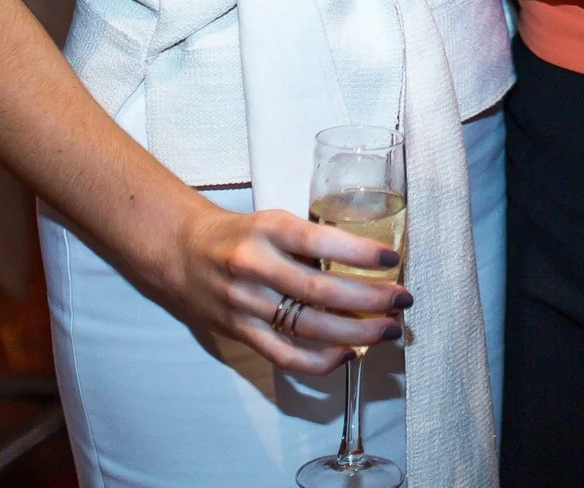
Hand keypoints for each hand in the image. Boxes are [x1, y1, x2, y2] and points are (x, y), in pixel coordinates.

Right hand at [160, 201, 411, 379]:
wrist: (181, 252)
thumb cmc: (240, 234)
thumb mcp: (274, 222)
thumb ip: (311, 242)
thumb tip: (366, 265)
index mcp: (269, 230)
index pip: (320, 241)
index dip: (358, 253)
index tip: (391, 260)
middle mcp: (255, 266)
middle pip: (320, 290)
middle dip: (369, 298)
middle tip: (403, 300)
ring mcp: (246, 303)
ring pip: (309, 326)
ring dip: (356, 332)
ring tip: (388, 329)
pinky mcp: (240, 332)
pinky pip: (285, 355)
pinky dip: (321, 361)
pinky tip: (349, 354)